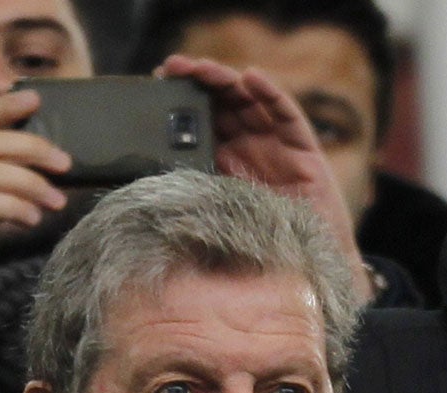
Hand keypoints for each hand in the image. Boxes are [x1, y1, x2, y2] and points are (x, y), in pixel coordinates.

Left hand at [157, 54, 371, 303]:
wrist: (306, 270)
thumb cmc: (261, 250)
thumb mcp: (212, 217)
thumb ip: (188, 196)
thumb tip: (140, 188)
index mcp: (224, 161)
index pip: (201, 118)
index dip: (181, 97)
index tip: (157, 81)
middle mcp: (249, 147)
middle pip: (223, 102)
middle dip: (198, 80)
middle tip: (174, 67)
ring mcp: (276, 146)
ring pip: (250, 101)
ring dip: (226, 80)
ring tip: (203, 68)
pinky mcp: (303, 151)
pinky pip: (288, 115)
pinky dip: (271, 94)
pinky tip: (252, 79)